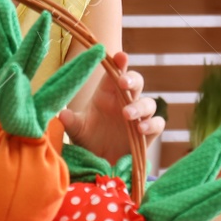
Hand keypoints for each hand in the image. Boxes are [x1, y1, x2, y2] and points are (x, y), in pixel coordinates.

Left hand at [58, 50, 163, 166]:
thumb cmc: (88, 140)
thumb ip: (71, 122)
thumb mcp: (77, 131)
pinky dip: (152, 124)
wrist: (100, 164)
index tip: (120, 57)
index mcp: (107, 95)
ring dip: (139, 106)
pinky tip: (141, 129)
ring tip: (127, 114)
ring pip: (148, 103)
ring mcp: (138, 117)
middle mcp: (124, 102)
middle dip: (132, 79)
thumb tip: (62, 115)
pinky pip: (158, 124)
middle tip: (123, 83)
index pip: (115, 74)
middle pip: (136, 82)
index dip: (120, 63)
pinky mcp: (148, 134)